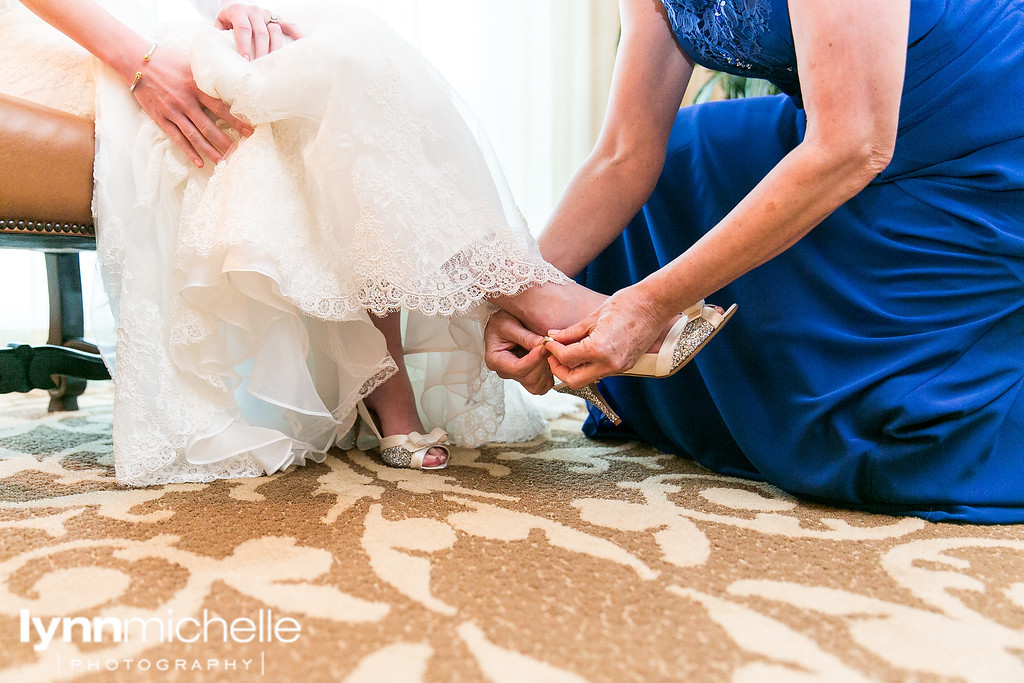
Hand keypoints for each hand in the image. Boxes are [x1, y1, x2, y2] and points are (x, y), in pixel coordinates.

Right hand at [131, 47, 253, 166]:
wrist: (136, 61)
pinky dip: (189, 152)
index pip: (221, 107)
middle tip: (241, 153)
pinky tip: (199, 163)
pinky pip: (177, 138)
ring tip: (223, 162)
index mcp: (196, 86)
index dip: (236, 121)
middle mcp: (185, 101)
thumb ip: (209, 73)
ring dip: (210, 151)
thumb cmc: (167, 59)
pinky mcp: (162, 118)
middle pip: (209, 127)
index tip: (250, 131)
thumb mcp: (192, 62)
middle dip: (226, 142)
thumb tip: (231, 73)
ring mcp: (173, 111)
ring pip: (195, 136)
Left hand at [215, 3, 302, 60]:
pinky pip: (290, 25)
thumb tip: (221, 59)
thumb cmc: (226, 21)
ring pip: (275, 32)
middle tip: (260, 68)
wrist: (235, 4)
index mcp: (238, 11)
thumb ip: (219, 38)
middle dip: (261, 52)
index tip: (245, 60)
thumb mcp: (219, 26)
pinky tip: (303, 44)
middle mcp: (254, 11)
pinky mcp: (277, 18)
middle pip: (261, 33)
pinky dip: (297, 34)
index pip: (243, 29)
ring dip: (275, 50)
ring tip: (275, 65)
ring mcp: (267, 14)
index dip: (244, 45)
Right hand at [484, 311, 554, 394]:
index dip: (534, 359)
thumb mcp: (509, 324)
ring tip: (548, 351)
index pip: (518, 369)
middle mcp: (506, 372)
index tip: (544, 346)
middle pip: (529, 379)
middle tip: (550, 346)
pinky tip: (548, 358)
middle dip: (543, 363)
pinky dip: (549, 374)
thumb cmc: (501, 322)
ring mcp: (517, 377)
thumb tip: (542, 344)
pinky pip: (543, 385)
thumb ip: (525, 336)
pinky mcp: (528, 377)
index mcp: (496, 360)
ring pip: (537, 385)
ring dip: (547, 369)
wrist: (502, 323)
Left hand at [544, 284, 669, 389]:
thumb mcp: (593, 317)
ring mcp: (619, 368)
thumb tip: (553, 337)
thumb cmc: (626, 304)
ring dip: (574, 368)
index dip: (553, 350)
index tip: (549, 341)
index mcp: (599, 349)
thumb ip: (571, 332)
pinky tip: (585, 351)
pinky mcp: (625, 366)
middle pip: (573, 380)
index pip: (566, 359)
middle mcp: (609, 364)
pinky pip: (600, 371)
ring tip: (568, 350)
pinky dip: (589, 365)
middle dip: (559, 370)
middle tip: (554, 355)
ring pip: (587, 378)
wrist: (655, 304)